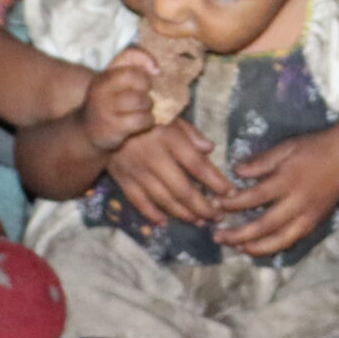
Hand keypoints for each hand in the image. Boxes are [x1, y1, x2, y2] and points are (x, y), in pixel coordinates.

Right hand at [80, 50, 158, 153]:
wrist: (87, 131)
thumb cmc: (109, 102)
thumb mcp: (115, 81)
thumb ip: (135, 62)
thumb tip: (157, 69)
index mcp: (104, 78)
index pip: (130, 65)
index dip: (145, 73)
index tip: (147, 83)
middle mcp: (101, 91)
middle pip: (137, 81)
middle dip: (147, 91)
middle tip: (145, 99)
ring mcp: (105, 110)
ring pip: (140, 101)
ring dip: (149, 107)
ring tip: (144, 111)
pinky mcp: (113, 128)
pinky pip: (140, 120)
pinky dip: (148, 121)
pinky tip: (144, 123)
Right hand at [104, 120, 236, 225]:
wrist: (108, 118)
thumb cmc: (147, 115)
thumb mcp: (171, 116)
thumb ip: (191, 133)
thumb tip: (210, 149)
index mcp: (171, 141)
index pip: (198, 166)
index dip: (216, 182)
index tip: (230, 193)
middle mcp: (156, 160)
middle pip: (183, 190)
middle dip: (203, 207)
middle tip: (217, 217)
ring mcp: (138, 172)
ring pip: (164, 200)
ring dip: (183, 214)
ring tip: (199, 222)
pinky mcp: (123, 180)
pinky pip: (139, 202)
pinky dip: (151, 214)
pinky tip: (164, 222)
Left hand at [214, 112, 338, 255]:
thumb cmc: (315, 147)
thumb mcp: (286, 147)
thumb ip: (261, 161)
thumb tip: (237, 172)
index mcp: (288, 180)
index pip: (254, 197)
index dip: (233, 203)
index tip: (218, 204)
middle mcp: (298, 202)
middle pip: (264, 225)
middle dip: (238, 234)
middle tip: (218, 237)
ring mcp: (309, 215)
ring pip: (279, 239)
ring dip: (255, 247)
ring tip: (237, 248)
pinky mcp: (316, 222)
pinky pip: (293, 240)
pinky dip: (274, 247)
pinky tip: (260, 247)